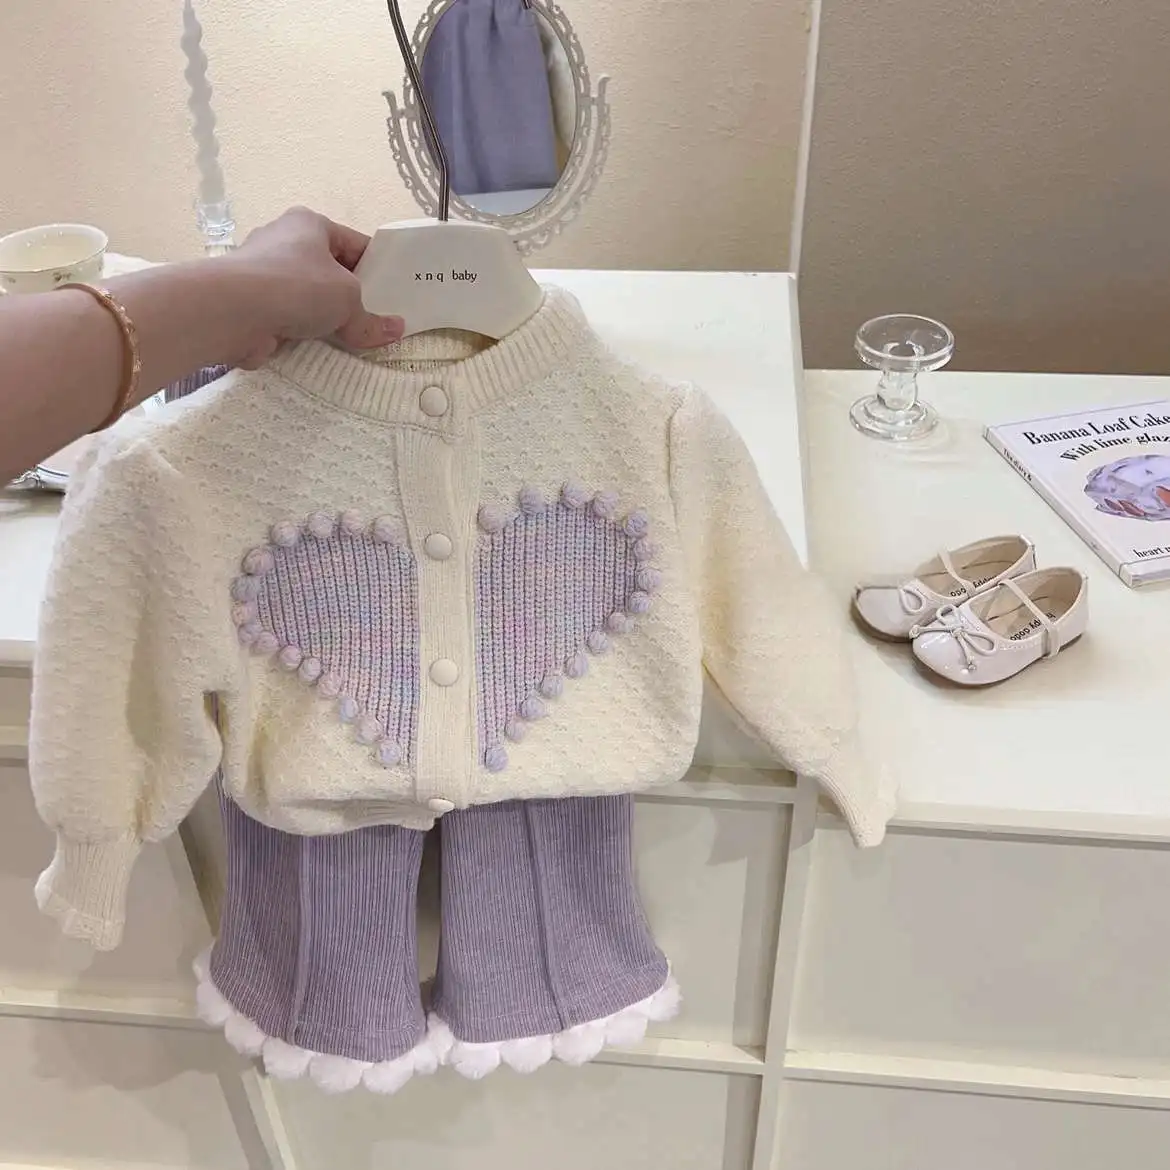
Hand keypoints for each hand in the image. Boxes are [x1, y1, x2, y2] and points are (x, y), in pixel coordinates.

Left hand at [225, 207, 404, 367]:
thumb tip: (397, 330)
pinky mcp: (249, 302)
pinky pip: (285, 317)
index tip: (393, 294)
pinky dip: (299, 332)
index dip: (377, 268)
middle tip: (374, 321)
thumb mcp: (348, 301)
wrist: (231, 310)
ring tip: (349, 340)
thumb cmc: (297, 287)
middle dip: (349, 296)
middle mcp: (283, 241)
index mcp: (310, 224)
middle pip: (328, 271)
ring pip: (306, 297)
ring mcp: (263, 272)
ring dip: (323, 317)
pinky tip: (316, 350)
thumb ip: (372, 320)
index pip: (354, 244)